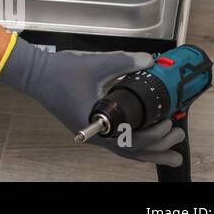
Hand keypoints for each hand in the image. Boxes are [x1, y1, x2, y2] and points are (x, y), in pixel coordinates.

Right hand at [0, 38, 185, 166]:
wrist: (35, 74)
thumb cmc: (58, 73)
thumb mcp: (95, 64)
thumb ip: (124, 62)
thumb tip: (149, 60)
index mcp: (96, 123)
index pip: (130, 140)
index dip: (153, 135)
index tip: (168, 123)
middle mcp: (95, 134)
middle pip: (131, 151)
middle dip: (159, 148)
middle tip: (178, 138)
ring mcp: (92, 132)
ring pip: (125, 150)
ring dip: (149, 152)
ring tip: (171, 154)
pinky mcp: (91, 127)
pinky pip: (117, 143)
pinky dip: (134, 145)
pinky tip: (145, 143)